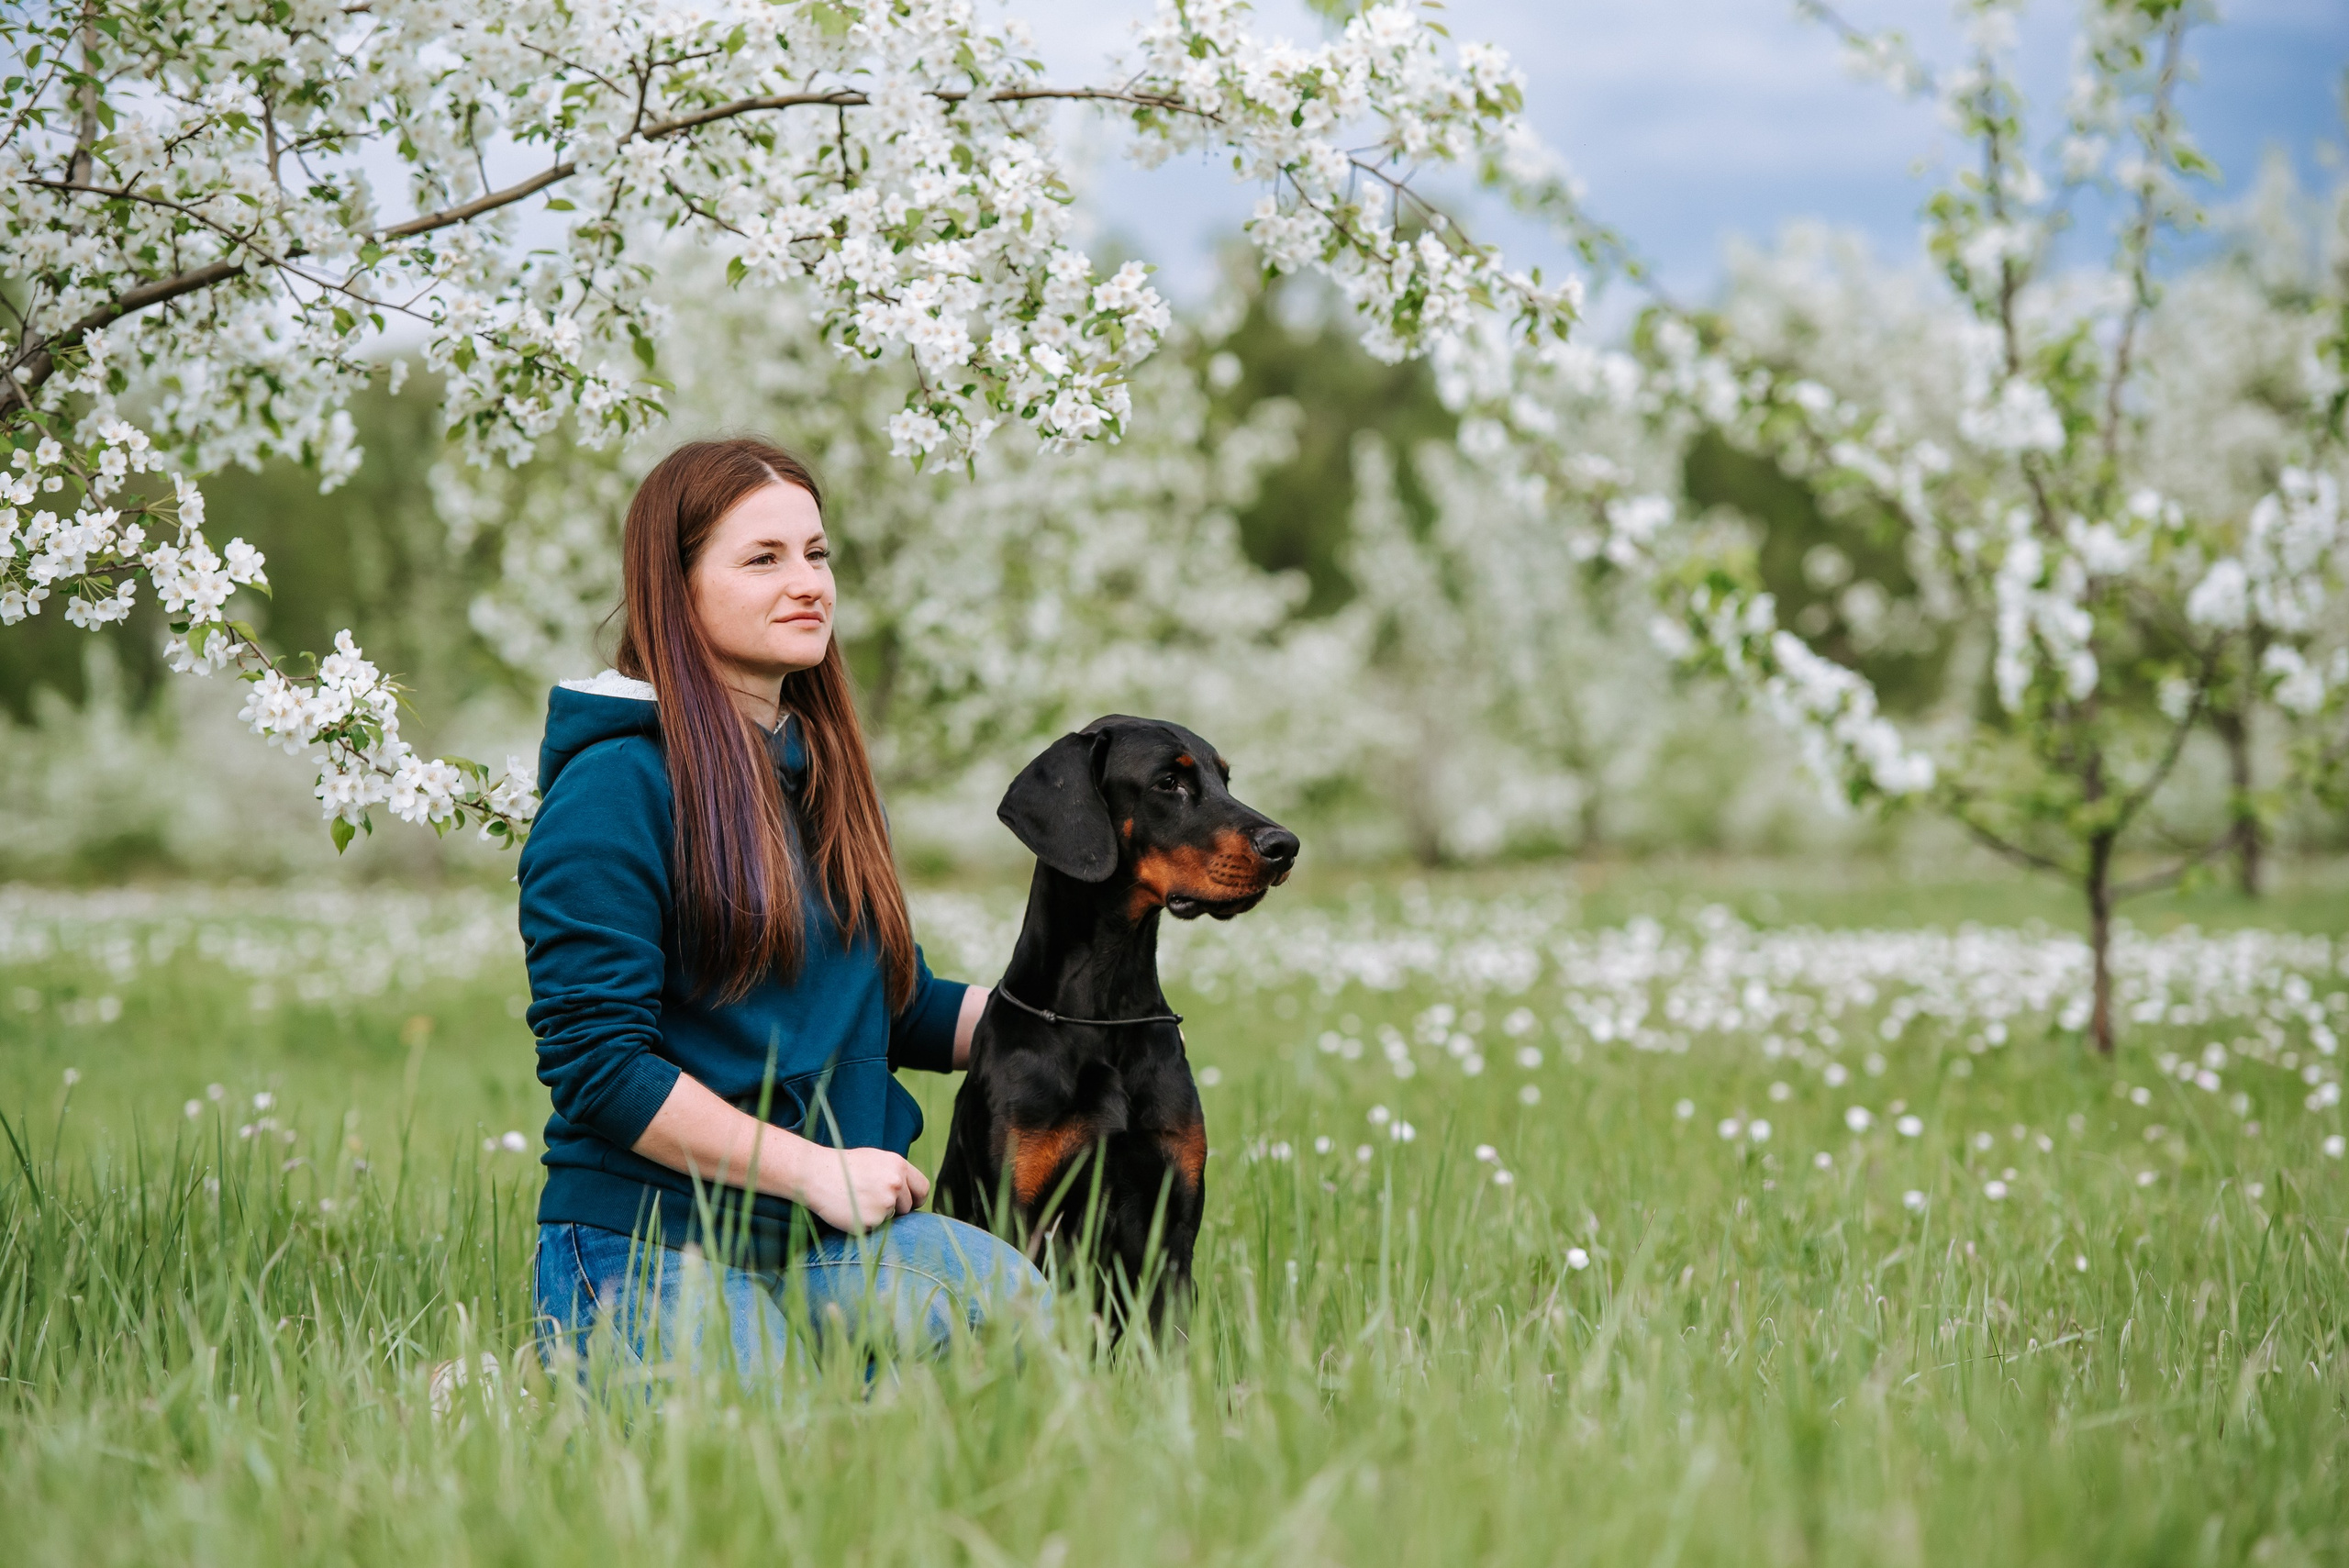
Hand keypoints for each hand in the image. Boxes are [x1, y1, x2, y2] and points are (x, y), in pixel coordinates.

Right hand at [788, 1144, 929, 1232]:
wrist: (814, 1174)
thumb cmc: (843, 1167)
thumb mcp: (875, 1160)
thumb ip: (895, 1174)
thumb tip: (911, 1193)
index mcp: (898, 1165)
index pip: (922, 1188)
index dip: (916, 1199)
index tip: (909, 1204)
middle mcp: (896, 1183)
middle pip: (907, 1207)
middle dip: (894, 1209)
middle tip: (870, 1200)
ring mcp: (885, 1203)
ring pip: (891, 1218)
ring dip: (878, 1215)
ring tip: (856, 1200)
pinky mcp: (872, 1220)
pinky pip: (874, 1228)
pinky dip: (864, 1223)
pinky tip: (849, 1210)